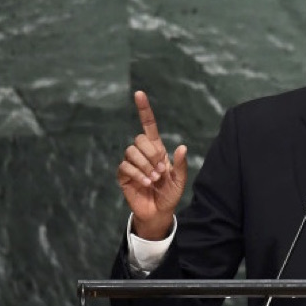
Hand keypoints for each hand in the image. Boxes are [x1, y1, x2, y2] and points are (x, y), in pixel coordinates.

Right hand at [117, 91, 188, 239]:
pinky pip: (126, 166)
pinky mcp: (123, 175)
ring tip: (155, 179)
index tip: (139, 94)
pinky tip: (146, 182)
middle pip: (139, 139)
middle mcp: (142, 154)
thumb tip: (182, 147)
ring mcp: (131, 164)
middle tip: (161, 170)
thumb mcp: (180, 180)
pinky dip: (138, 174)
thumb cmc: (170, 194)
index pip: (148, 126)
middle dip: (152, 153)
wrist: (159, 212)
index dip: (144, 110)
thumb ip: (180, 165)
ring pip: (131, 152)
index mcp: (156, 150)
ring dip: (146, 165)